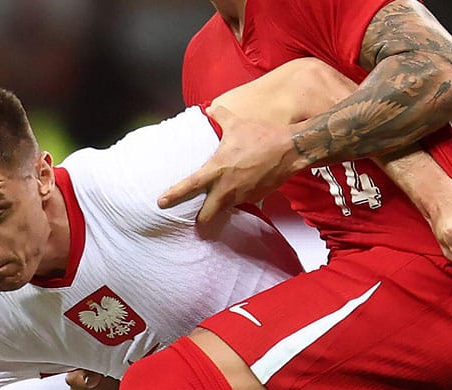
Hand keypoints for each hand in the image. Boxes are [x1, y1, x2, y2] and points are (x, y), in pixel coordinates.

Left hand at [159, 104, 302, 223]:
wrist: (290, 149)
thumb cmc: (261, 136)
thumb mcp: (237, 123)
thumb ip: (220, 116)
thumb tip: (211, 108)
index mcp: (217, 169)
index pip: (190, 185)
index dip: (174, 195)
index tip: (161, 202)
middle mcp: (227, 188)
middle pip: (207, 214)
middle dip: (200, 218)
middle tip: (196, 215)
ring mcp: (242, 196)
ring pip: (225, 210)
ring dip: (220, 208)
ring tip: (218, 203)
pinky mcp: (256, 198)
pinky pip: (242, 203)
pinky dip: (238, 200)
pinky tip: (240, 191)